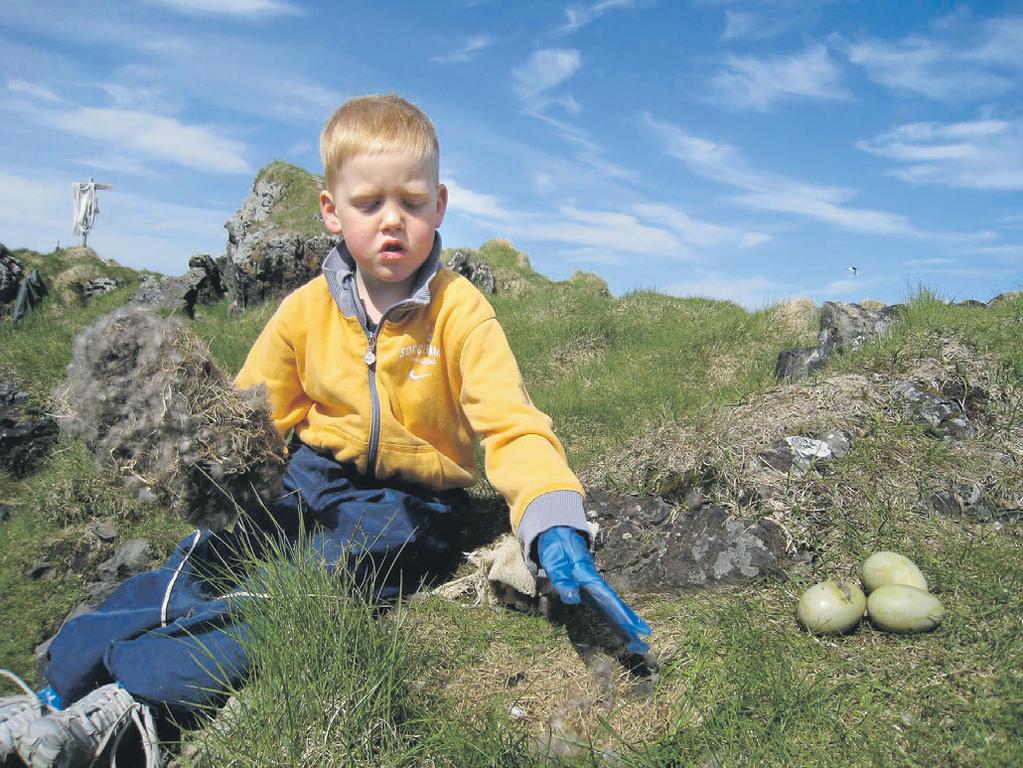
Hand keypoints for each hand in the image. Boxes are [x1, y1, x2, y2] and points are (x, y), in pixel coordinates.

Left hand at [537, 526, 651, 653]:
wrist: (557, 532)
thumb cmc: (557, 547)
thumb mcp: (555, 561)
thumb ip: (562, 579)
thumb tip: (572, 599)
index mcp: (589, 577)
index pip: (609, 599)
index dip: (622, 614)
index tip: (638, 629)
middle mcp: (594, 584)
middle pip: (615, 606)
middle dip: (629, 624)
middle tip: (644, 644)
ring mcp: (593, 587)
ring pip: (611, 607)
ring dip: (624, 624)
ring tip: (638, 641)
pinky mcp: (588, 590)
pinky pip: (604, 606)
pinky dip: (614, 618)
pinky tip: (622, 628)